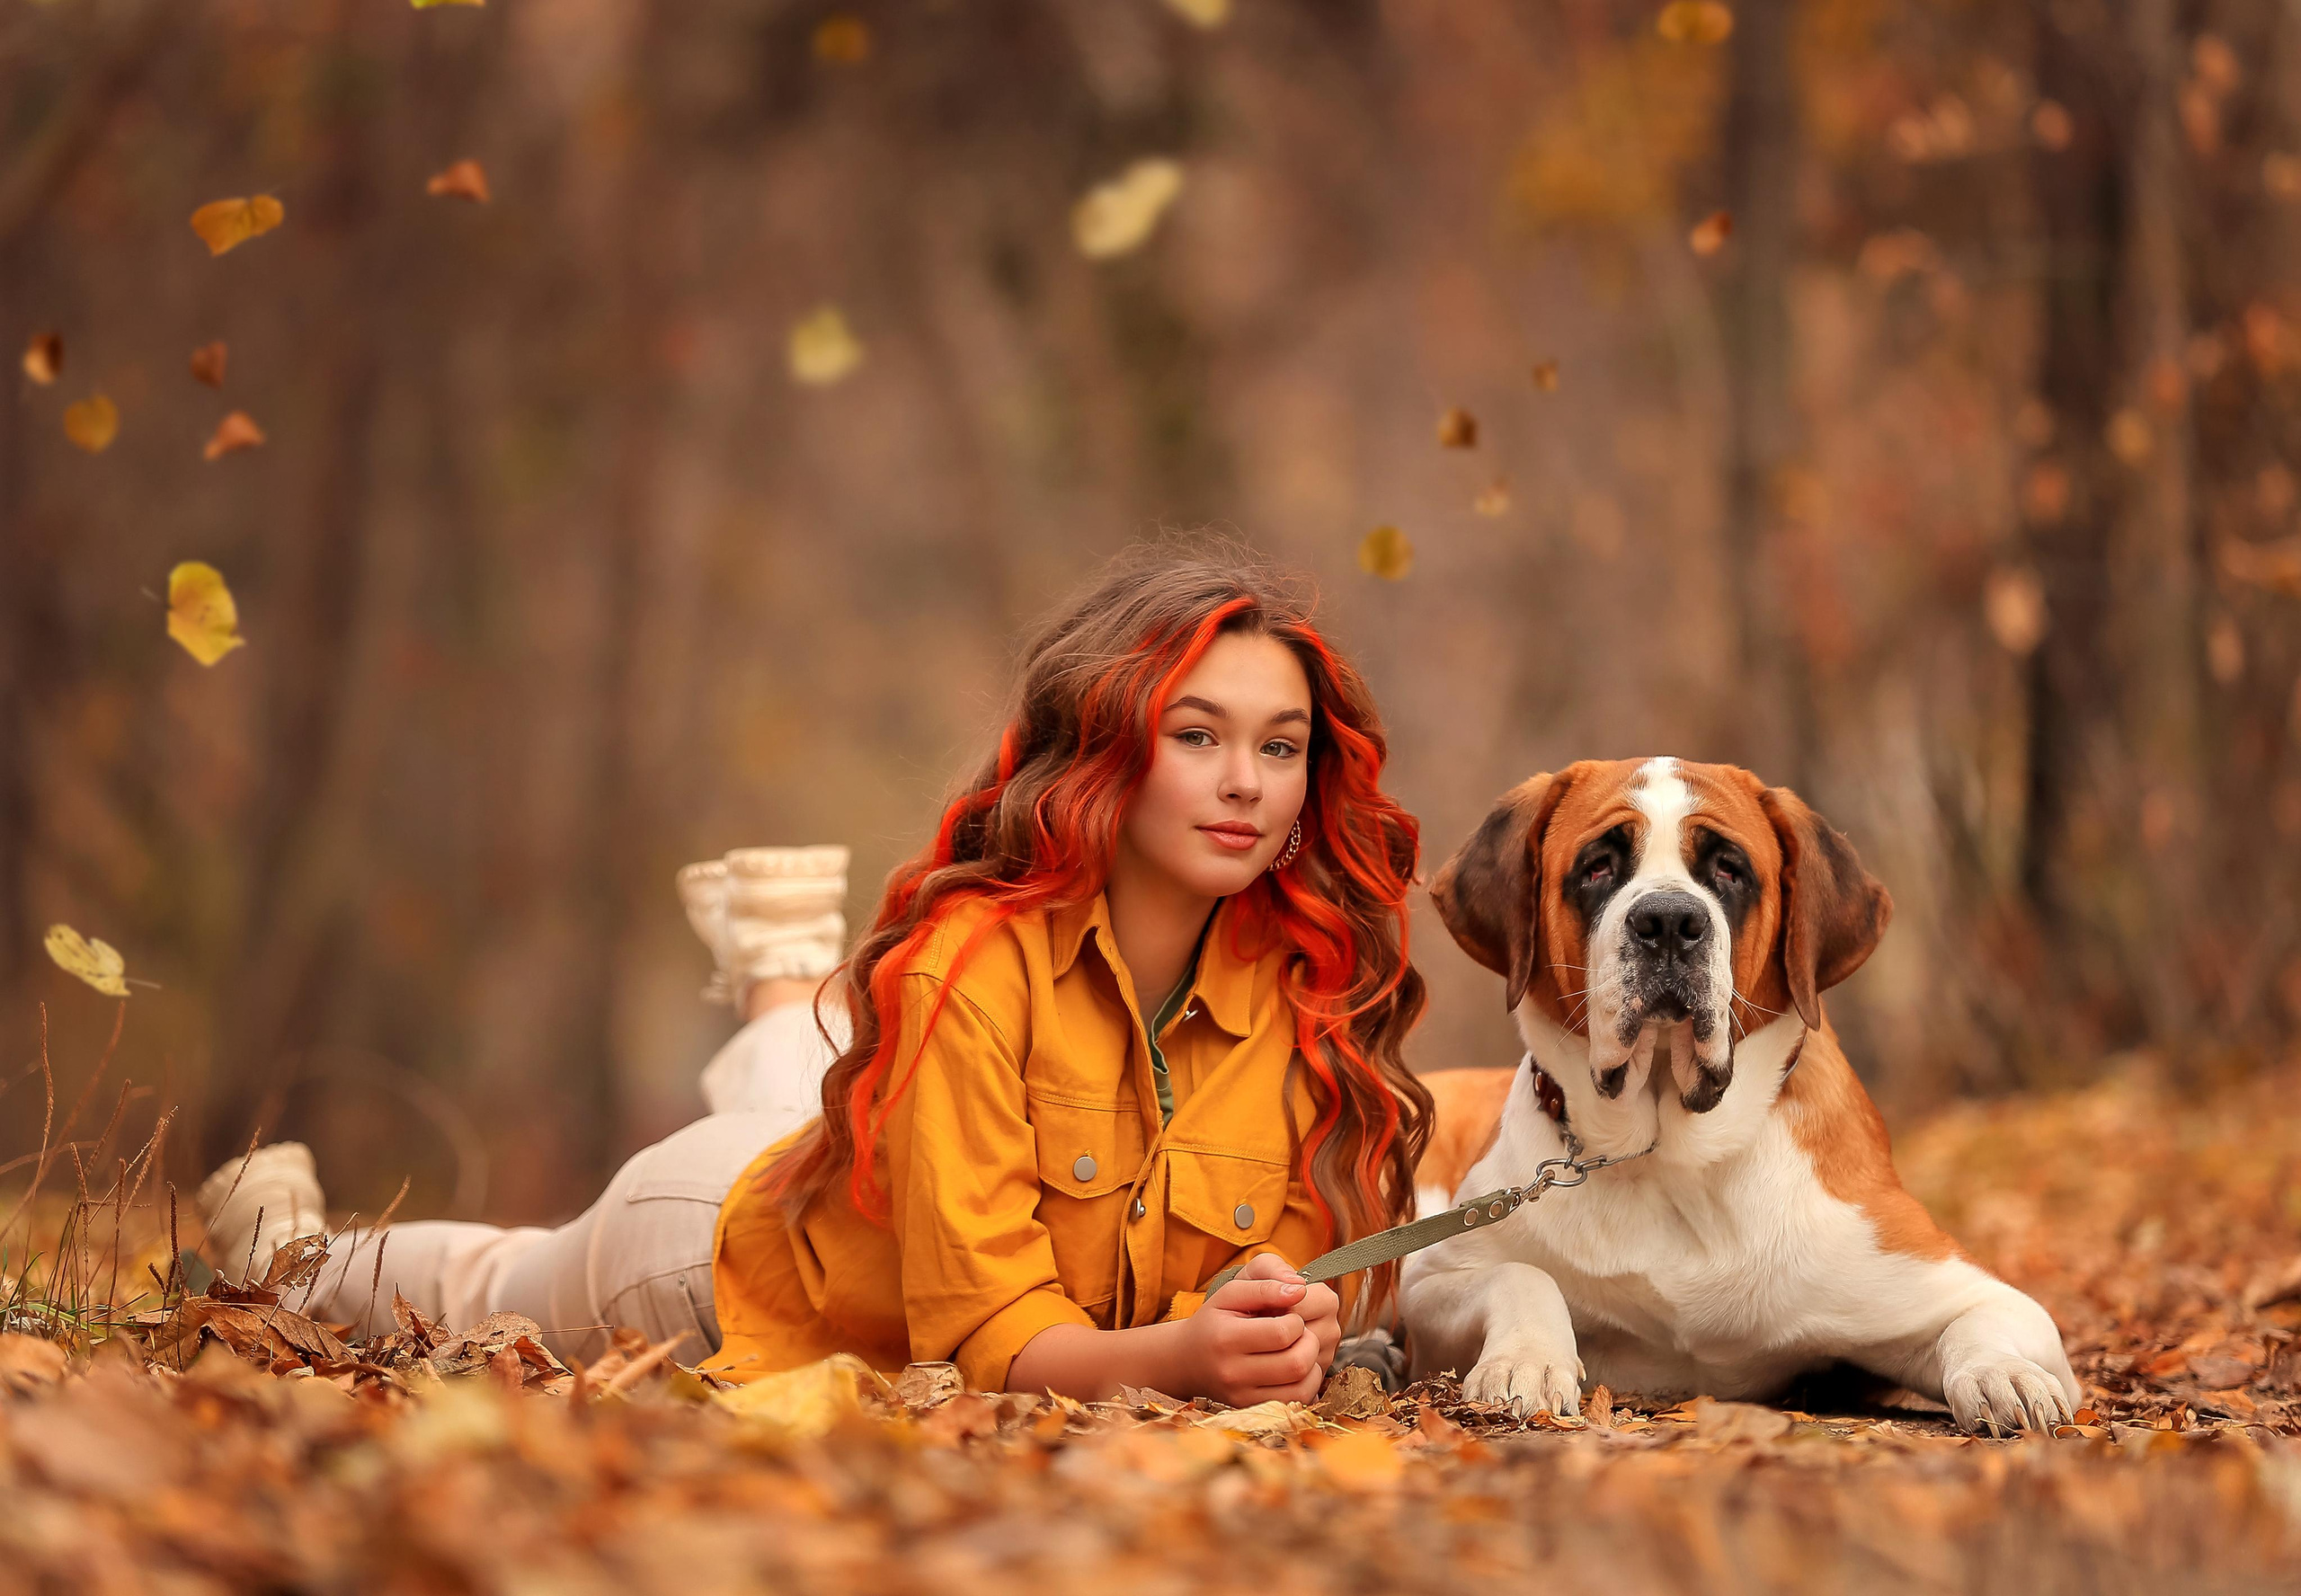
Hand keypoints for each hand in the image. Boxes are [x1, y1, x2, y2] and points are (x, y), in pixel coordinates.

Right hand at [1177, 1253, 1337, 1405]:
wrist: (1187, 1360)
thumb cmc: (1213, 1321)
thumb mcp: (1230, 1293)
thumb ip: (1265, 1285)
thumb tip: (1300, 1289)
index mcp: (1226, 1338)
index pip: (1282, 1332)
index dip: (1296, 1320)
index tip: (1288, 1316)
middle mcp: (1233, 1372)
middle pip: (1296, 1363)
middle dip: (1308, 1343)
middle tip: (1298, 1334)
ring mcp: (1242, 1396)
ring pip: (1301, 1388)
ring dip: (1311, 1365)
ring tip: (1298, 1350)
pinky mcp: (1252, 1409)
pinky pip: (1296, 1403)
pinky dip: (1306, 1385)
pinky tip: (1296, 1370)